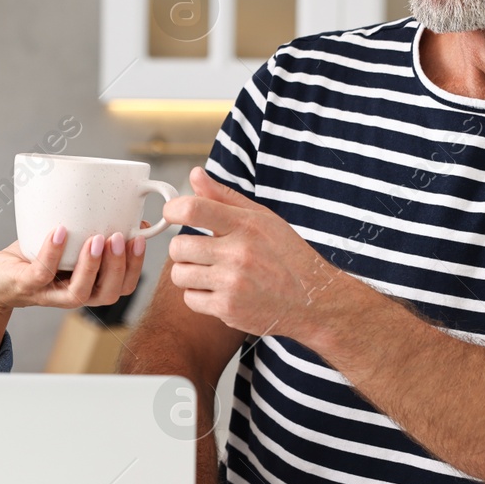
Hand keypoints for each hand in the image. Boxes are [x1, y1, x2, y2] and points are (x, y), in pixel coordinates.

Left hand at [0, 224, 147, 313]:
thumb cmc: (35, 258)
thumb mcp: (70, 245)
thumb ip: (96, 232)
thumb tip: (134, 217)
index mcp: (89, 286)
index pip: (123, 286)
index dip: (135, 266)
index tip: (140, 238)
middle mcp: (72, 294)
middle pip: (107, 293)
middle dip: (118, 266)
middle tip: (119, 237)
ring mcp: (49, 293)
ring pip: (79, 293)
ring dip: (91, 266)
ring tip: (96, 239)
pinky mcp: (26, 285)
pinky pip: (42, 273)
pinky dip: (52, 252)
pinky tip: (60, 232)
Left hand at [164, 167, 344, 338]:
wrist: (312, 299)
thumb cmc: (286, 255)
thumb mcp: (261, 218)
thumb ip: (223, 197)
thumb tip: (195, 175)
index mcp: (245, 225)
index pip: (193, 209)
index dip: (172, 210)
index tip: (172, 214)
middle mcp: (238, 253)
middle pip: (178, 247)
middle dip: (183, 249)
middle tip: (199, 251)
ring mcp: (233, 283)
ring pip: (179, 274)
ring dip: (188, 273)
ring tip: (208, 271)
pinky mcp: (229, 309)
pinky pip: (190, 299)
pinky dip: (198, 296)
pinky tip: (217, 290)